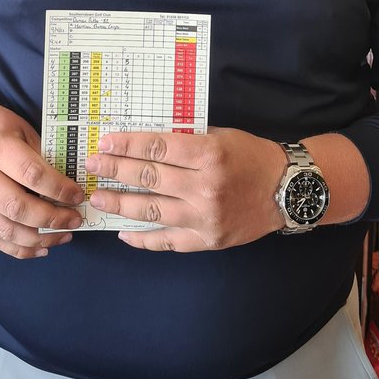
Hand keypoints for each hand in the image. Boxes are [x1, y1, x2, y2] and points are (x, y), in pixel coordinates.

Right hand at [0, 80, 84, 258]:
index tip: (78, 196)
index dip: (58, 189)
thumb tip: (71, 187)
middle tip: (74, 220)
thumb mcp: (24, 131)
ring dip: (39, 239)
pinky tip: (42, 247)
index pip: (30, 174)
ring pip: (5, 230)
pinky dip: (20, 249)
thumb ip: (43, 158)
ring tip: (64, 235)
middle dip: (51, 219)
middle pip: (16, 207)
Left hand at [84, 127, 285, 251]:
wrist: (286, 190)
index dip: (128, 145)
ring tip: (99, 197)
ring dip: (120, 203)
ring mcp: (205, 217)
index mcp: (209, 154)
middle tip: (92, 166)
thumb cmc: (252, 157)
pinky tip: (123, 232)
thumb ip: (186, 140)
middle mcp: (205, 187)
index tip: (106, 143)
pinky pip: (167, 242)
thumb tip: (145, 142)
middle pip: (150, 177)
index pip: (158, 147)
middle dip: (115, 170)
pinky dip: (142, 239)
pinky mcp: (207, 241)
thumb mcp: (221, 136)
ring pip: (152, 211)